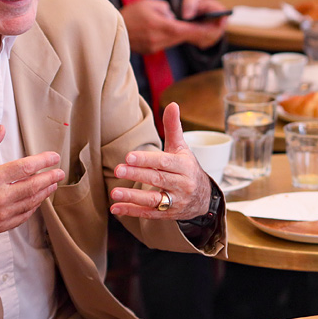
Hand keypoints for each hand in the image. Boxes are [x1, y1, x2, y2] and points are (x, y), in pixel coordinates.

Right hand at [0, 125, 63, 245]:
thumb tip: (0, 129)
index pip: (26, 167)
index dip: (44, 161)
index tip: (54, 157)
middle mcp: (0, 197)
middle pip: (34, 185)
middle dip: (50, 178)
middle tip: (59, 172)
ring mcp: (1, 214)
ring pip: (32, 202)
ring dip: (45, 192)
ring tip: (52, 185)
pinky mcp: (0, 226)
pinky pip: (24, 216)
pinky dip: (33, 207)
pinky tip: (37, 201)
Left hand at [110, 103, 212, 220]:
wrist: (203, 198)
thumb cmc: (187, 168)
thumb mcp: (182, 148)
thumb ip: (173, 127)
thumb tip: (172, 104)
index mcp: (184, 166)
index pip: (164, 162)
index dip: (147, 160)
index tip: (129, 156)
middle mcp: (181, 184)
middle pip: (157, 179)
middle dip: (137, 175)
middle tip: (117, 170)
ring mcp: (175, 201)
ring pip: (153, 199)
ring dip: (133, 197)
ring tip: (114, 194)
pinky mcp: (168, 214)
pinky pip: (149, 214)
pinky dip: (132, 211)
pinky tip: (116, 208)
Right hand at [121, 0, 224, 55]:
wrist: (109, 28)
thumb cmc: (129, 13)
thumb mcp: (149, 4)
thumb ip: (166, 10)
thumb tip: (174, 17)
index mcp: (159, 26)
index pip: (185, 30)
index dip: (201, 30)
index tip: (213, 28)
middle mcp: (158, 39)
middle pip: (182, 37)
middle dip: (195, 32)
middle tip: (209, 27)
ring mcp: (154, 47)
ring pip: (175, 41)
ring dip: (182, 34)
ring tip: (191, 27)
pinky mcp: (150, 50)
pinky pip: (165, 43)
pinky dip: (170, 37)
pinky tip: (169, 31)